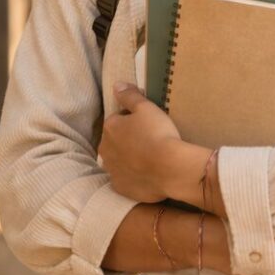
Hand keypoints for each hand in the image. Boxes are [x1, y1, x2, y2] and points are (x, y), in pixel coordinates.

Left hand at [99, 83, 183, 203]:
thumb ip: (130, 96)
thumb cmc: (158, 134)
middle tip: (150, 141)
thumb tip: (117, 85)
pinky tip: (148, 174)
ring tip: (150, 159)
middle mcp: (105, 150)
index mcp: (109, 127)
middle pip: (115, 141)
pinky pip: (126, 179)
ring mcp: (112, 171)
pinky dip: (134, 176)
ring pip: (119, 160)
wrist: (170, 168)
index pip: (118, 119)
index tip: (148, 124)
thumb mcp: (147, 108)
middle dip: (127, 140)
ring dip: (129, 158)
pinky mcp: (121, 188)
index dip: (133, 120)